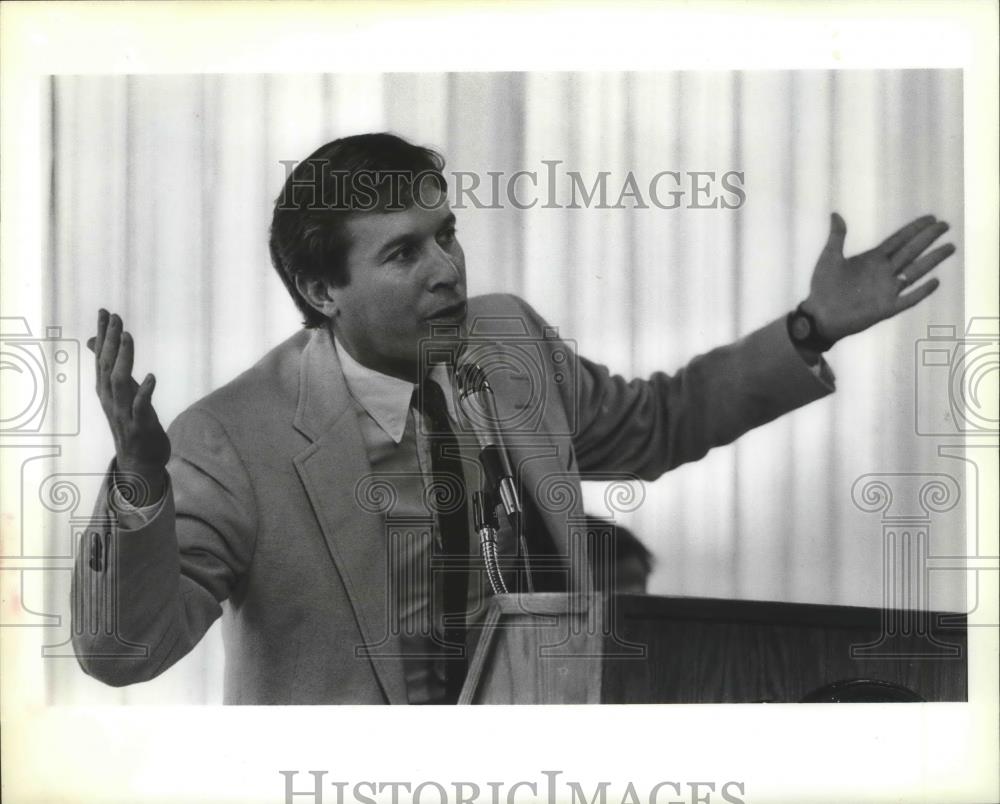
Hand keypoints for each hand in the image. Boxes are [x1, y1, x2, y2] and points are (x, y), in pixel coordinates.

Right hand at [89, 309, 169, 504]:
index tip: (105, 312)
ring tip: (128, 337)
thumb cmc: (131, 422)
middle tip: (115, 318)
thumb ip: (109, 368)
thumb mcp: (119, 393)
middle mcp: (111, 399)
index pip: (101, 357)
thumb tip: (93, 341)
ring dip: (124, 359)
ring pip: (120, 383)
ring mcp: (124, 413)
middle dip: (111, 341)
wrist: (139, 460)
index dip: (102, 335)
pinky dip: (144, 392)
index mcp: (106, 390)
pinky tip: (150, 377)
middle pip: (107, 366)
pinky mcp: (140, 426)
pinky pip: (140, 407)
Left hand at [803, 213, 954, 343]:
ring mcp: (887, 290)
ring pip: (915, 271)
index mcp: (872, 259)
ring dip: (932, 260)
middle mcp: (883, 272)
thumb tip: (835, 214)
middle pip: (911, 251)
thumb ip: (837, 237)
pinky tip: (935, 281)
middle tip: (945, 225)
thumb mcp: (829, 258)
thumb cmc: (822, 287)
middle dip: (928, 238)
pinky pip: (909, 299)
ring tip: (950, 247)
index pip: (898, 240)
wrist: (819, 316)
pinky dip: (921, 291)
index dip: (914, 229)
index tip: (931, 218)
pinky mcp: (887, 308)